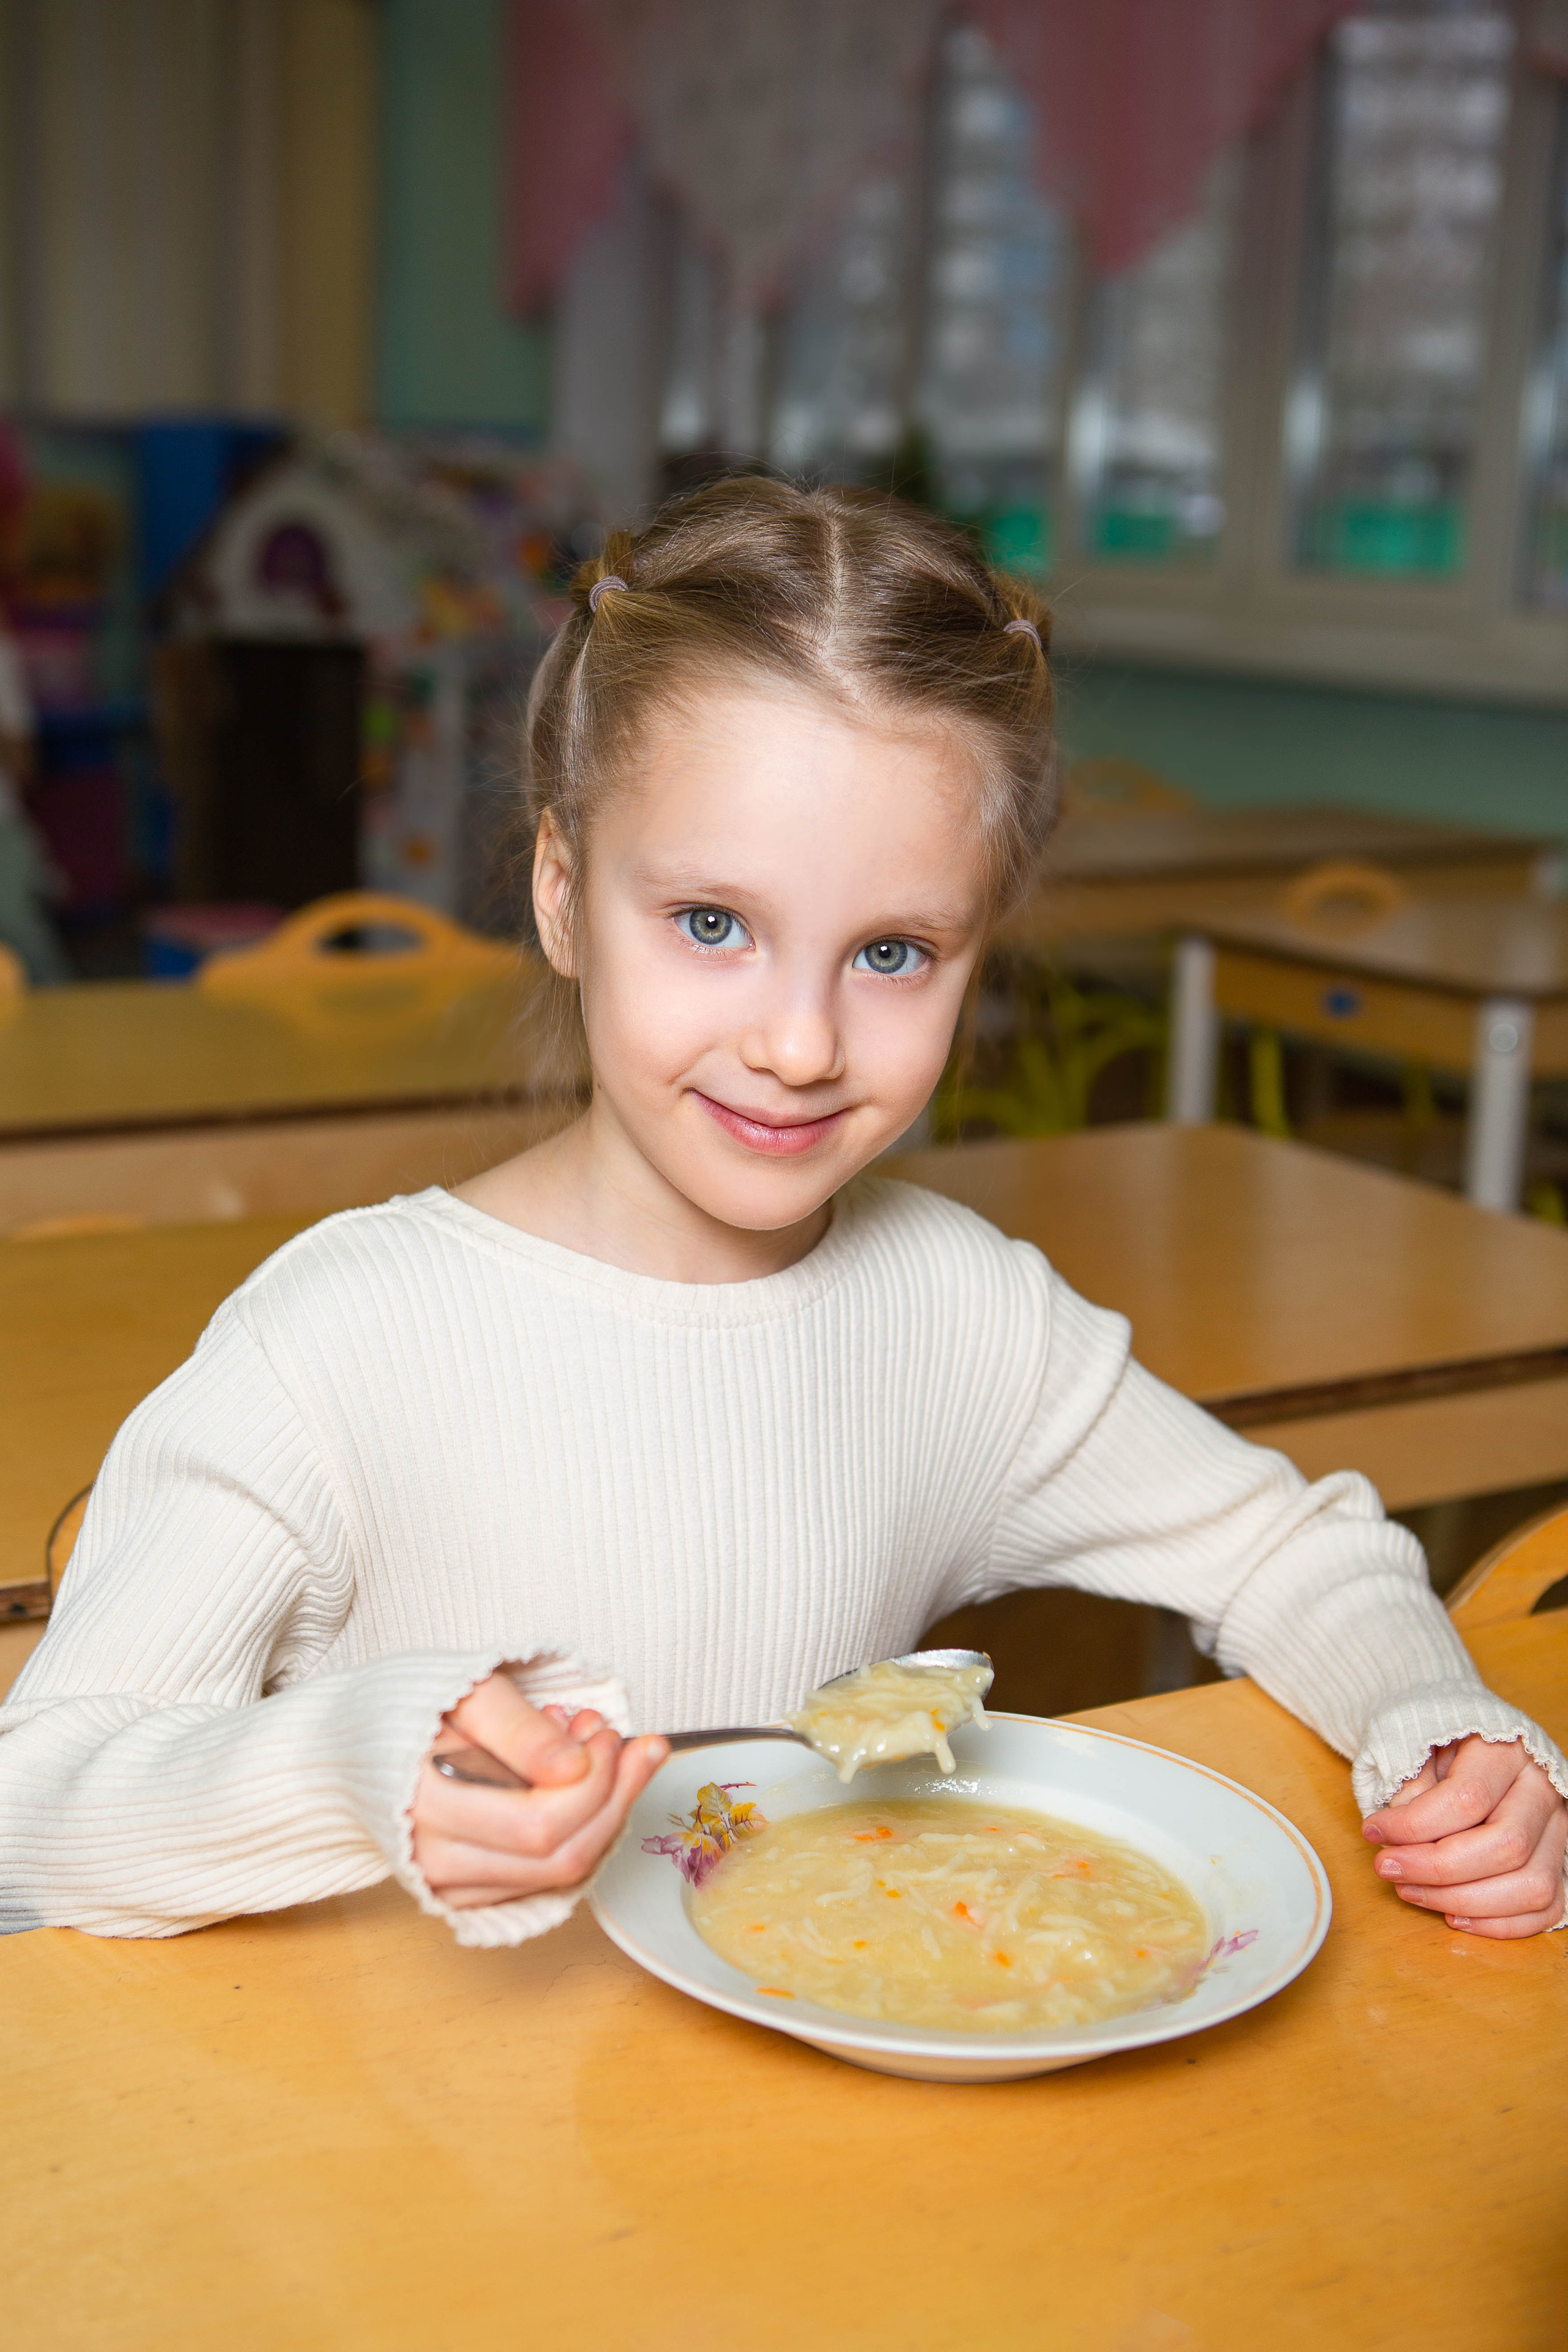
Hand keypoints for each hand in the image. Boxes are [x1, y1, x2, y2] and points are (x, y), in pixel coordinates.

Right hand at [411, 1669, 667, 1910]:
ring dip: (602, 1813)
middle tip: (618, 1741)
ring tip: (598, 1755)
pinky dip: (578, 1835)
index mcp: (425, 1805)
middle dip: (611, 1796)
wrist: (348, 1750)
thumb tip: (575, 1766)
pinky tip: (577, 1789)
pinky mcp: (463, 1897)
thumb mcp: (465, 1692)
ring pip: (561, 1875)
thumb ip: (519, 1729)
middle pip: (561, 1856)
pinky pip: (544, 1882)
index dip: (595, 1780)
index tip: (606, 1730)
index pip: (540, 1823)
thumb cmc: (405, 1712)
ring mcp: (448, 1887)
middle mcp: (434, 1861)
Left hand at [1362, 1736, 1566, 1939]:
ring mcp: (1558, 1829)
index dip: (1415, 1825)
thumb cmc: (1442, 1744)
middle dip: (1438, 1870)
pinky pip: (1546, 1908)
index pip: (1468, 1799)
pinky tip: (1453, 1916)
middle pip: (1507, 1847)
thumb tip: (1397, 1839)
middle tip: (1389, 1869)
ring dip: (1465, 1902)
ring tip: (1412, 1892)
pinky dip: (1500, 1924)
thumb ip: (1411, 1787)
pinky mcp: (1559, 1860)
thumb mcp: (1419, 1745)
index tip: (1372, 1831)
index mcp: (1507, 1750)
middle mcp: (1544, 1789)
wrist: (1475, 1738)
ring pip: (1532, 1886)